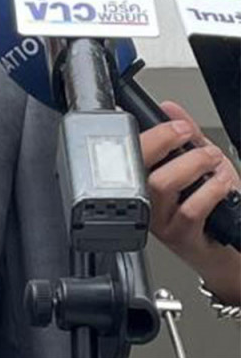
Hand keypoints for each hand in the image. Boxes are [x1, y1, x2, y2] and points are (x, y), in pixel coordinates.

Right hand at [140, 101, 240, 305]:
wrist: (228, 249)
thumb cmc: (211, 209)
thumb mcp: (198, 166)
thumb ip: (186, 138)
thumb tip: (170, 108)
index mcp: (141, 180)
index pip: (130, 152)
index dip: (150, 134)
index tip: (175, 124)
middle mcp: (145, 200)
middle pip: (141, 167)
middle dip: (170, 145)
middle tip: (195, 140)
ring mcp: (159, 220)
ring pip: (162, 186)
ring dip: (193, 166)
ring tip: (213, 162)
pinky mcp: (179, 236)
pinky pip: (189, 209)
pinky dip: (211, 190)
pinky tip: (222, 185)